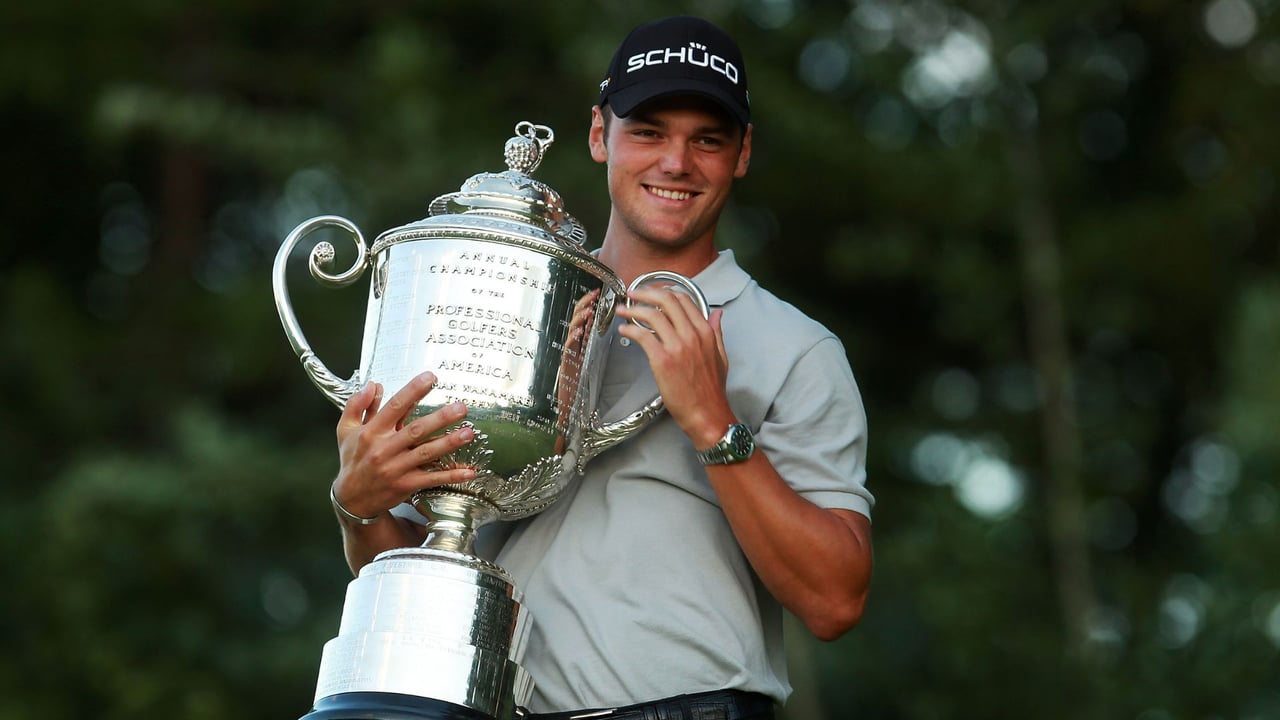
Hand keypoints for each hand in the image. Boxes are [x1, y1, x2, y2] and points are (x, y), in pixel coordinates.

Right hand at [332, 371, 477, 519]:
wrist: (351, 499)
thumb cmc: (352, 460)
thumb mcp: (345, 430)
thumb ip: (357, 405)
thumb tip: (373, 384)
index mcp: (372, 432)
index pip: (395, 407)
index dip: (413, 391)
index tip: (430, 378)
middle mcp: (385, 449)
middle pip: (416, 430)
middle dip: (440, 418)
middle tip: (460, 407)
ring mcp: (396, 468)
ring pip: (426, 453)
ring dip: (449, 443)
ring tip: (468, 433)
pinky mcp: (406, 485)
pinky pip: (432, 478)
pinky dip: (451, 475)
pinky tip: (468, 470)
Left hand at [616, 286, 733, 448]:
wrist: (707, 413)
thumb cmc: (711, 390)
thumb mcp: (720, 356)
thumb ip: (716, 332)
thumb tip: (717, 314)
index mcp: (705, 332)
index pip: (684, 299)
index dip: (664, 292)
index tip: (652, 293)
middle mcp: (692, 335)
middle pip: (666, 300)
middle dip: (645, 293)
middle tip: (632, 294)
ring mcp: (677, 346)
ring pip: (652, 315)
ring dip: (633, 309)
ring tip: (622, 311)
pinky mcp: (663, 360)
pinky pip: (642, 336)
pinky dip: (630, 329)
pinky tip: (624, 330)